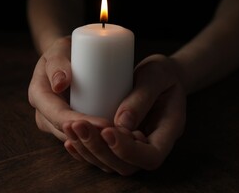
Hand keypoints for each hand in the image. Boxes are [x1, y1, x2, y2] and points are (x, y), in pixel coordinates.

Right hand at [28, 36, 110, 140]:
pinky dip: (97, 141)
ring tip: (122, 139)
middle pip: (67, 133)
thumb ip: (58, 61)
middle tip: (119, 135)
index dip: (81, 123)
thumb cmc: (66, 50)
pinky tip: (117, 142)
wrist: (69, 55)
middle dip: (92, 137)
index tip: (105, 123)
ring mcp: (55, 121)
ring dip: (96, 143)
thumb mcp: (60, 49)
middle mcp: (44, 113)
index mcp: (38, 94)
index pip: (58, 116)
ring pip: (75, 140)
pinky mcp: (69, 125)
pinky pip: (81, 138)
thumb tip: (60, 83)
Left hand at [63, 54, 186, 174]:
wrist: (161, 74)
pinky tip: (69, 136)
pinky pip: (102, 154)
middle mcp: (152, 144)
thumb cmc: (163, 72)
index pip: (151, 156)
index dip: (127, 150)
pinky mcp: (119, 142)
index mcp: (169, 130)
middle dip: (99, 149)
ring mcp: (135, 146)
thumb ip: (142, 97)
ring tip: (70, 126)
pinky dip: (84, 149)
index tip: (107, 129)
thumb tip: (121, 124)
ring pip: (110, 164)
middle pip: (126, 165)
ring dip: (87, 149)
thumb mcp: (157, 75)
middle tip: (79, 126)